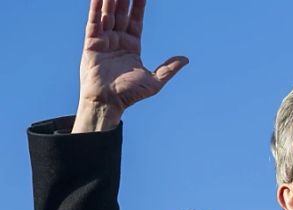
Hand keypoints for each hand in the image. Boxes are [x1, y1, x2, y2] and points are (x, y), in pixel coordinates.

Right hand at [73, 0, 187, 132]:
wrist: (108, 102)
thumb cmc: (130, 95)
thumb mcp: (155, 81)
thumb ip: (169, 68)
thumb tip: (186, 59)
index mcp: (132, 46)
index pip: (136, 20)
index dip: (139, 6)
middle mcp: (118, 40)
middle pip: (122, 13)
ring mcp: (104, 40)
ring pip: (108, 14)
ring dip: (111, 0)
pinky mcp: (91, 43)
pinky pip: (94, 21)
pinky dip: (96, 8)